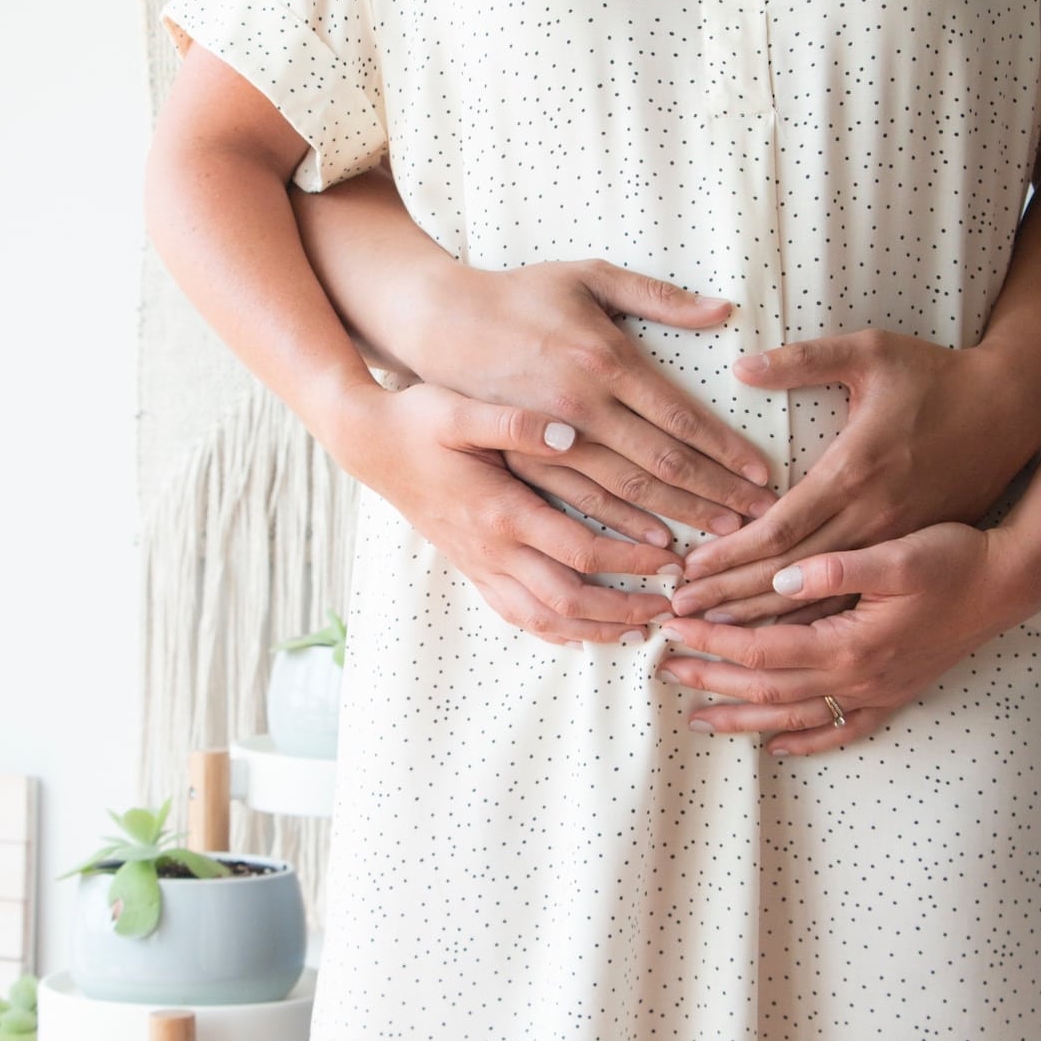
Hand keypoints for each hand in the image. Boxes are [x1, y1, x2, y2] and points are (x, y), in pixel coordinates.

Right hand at [351, 383, 682, 644]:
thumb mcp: (460, 409)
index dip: (631, 561)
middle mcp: (491, 549)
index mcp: (500, 511)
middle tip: (668, 607)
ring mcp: (478, 564)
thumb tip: (570, 432)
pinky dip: (553, 631)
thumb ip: (516, 423)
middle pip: (568, 601)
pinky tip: (581, 632)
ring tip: (635, 631)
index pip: (580, 551)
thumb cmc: (416, 421)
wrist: (367, 444)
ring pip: (542, 620)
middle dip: (623, 610)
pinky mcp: (470, 567)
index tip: (672, 558)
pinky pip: (515, 615)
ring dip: (593, 631)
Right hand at [403, 257, 776, 540]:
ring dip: (678, 518)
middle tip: (759, 519)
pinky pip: (580, 505)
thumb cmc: (520, 294)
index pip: (680, 418)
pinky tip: (655, 547)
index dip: (726, 450)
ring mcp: (551, 441)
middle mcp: (581, 408)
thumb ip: (657, 296)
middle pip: (662, 465)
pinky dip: (621, 531)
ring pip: (626, 495)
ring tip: (720, 539)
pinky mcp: (525, 461)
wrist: (440, 324)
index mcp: (605, 360)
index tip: (763, 474)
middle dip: (716, 495)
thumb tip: (722, 310)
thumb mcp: (587, 275)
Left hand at [657, 522, 1025, 752]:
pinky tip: (777, 746)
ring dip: (743, 718)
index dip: (712, 638)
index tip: (673, 626)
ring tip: (697, 718)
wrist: (1008, 584)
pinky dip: (806, 742)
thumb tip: (779, 578)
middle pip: (765, 688)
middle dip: (711, 679)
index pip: (760, 647)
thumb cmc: (953, 559)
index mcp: (849, 643)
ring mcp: (875, 694)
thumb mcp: (896, 552)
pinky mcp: (893, 696)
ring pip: (794, 717)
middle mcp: (857, 679)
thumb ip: (835, 568)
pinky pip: (841, 730)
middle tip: (663, 669)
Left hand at [671, 332, 1040, 621]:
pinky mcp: (908, 554)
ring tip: (711, 635)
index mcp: (854, 472)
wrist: (1012, 411)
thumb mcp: (872, 352)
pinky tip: (778, 640)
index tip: (687, 571)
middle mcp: (871, 518)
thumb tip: (742, 366)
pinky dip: (812, 622)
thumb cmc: (937, 376)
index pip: (779, 529)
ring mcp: (893, 543)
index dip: (729, 554)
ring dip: (763, 620)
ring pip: (819, 600)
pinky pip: (853, 602)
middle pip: (788, 575)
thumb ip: (805, 360)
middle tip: (678, 613)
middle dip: (729, 597)